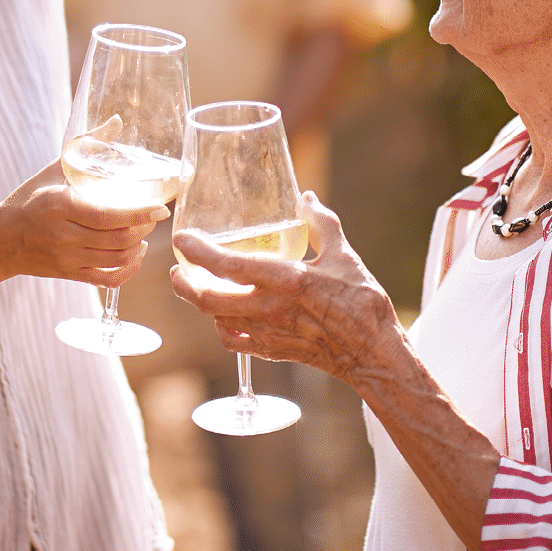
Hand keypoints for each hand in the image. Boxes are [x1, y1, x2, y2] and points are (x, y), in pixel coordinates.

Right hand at [0, 159, 167, 287]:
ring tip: (144, 233)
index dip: (138, 214)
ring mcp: (66, 258)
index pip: (106, 215)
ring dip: (138, 247)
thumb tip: (117, 121)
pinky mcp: (68, 274)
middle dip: (143, 228)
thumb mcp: (52, 170)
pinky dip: (128, 270)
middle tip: (154, 216)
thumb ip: (86, 144)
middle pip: (116, 239)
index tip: (161, 207)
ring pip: (115, 259)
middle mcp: (63, 235)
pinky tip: (134, 255)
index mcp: (59, 205)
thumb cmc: (28, 199)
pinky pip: (106, 279)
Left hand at [169, 191, 401, 383]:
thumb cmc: (363, 303)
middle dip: (183, 284)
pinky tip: (225, 315)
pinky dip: (221, 327)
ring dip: (202, 303)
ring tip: (198, 286)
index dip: (196, 251)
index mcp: (285, 279)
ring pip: (216, 320)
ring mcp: (268, 333)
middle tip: (177, 270)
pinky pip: (233, 341)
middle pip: (206, 300)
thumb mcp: (344, 256)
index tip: (180, 240)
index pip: (226, 265)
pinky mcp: (272, 351)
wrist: (374, 353)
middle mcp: (269, 308)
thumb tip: (306, 198)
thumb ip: (322, 224)